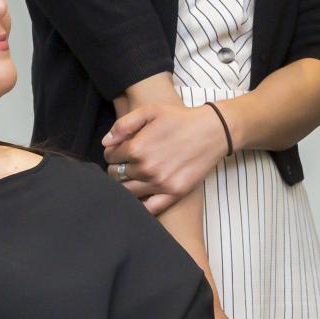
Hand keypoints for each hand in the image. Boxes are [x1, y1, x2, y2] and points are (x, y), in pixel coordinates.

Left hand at [103, 102, 231, 212]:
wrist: (213, 131)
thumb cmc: (181, 119)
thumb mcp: (151, 110)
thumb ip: (124, 124)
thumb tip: (106, 142)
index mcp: (138, 148)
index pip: (110, 156)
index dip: (112, 152)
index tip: (120, 150)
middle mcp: (146, 168)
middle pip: (115, 175)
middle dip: (117, 167)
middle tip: (127, 162)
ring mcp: (160, 183)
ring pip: (126, 192)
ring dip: (125, 184)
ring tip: (134, 175)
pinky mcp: (174, 193)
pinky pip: (148, 208)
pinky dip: (140, 205)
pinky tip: (141, 194)